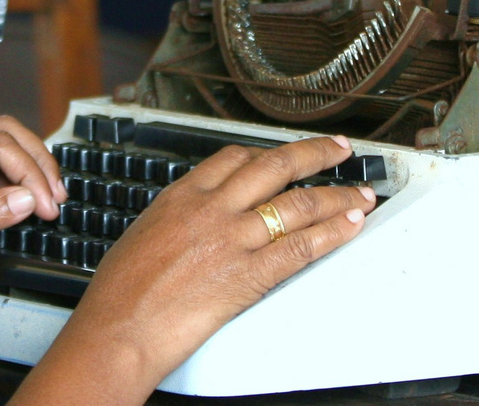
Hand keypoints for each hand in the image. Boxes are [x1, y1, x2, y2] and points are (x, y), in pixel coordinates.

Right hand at [12, 135, 375, 405]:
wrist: (119, 329)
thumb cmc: (119, 295)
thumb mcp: (142, 236)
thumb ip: (175, 222)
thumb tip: (190, 224)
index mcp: (181, 196)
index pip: (234, 158)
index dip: (268, 153)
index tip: (285, 155)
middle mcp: (212, 208)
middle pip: (276, 166)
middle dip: (315, 154)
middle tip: (339, 149)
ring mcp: (233, 239)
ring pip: (298, 203)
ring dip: (337, 196)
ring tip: (360, 193)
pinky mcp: (249, 273)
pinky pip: (301, 246)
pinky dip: (333, 232)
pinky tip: (350, 225)